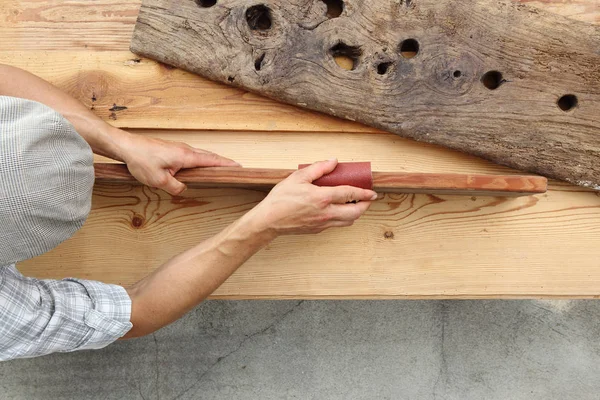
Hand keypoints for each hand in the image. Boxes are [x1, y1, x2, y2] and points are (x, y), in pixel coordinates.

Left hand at [119, 132, 239, 194]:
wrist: (126, 146)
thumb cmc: (141, 160)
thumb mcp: (159, 180)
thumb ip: (176, 187)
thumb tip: (184, 189)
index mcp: (186, 156)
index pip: (211, 160)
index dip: (226, 164)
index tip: (238, 166)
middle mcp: (185, 150)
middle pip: (209, 156)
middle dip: (222, 162)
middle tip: (234, 168)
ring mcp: (179, 148)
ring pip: (200, 155)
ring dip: (212, 160)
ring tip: (220, 168)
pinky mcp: (172, 149)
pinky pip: (191, 155)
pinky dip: (200, 159)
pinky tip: (198, 165)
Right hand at [248, 159, 376, 234]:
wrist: (269, 221)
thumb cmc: (281, 199)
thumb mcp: (298, 177)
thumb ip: (318, 168)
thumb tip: (333, 162)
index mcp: (322, 198)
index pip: (350, 194)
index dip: (364, 193)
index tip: (372, 192)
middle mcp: (325, 213)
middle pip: (355, 213)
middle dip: (365, 205)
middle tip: (368, 199)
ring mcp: (323, 224)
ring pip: (348, 221)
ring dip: (356, 213)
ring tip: (356, 204)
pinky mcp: (318, 230)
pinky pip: (337, 225)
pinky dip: (344, 218)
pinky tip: (340, 210)